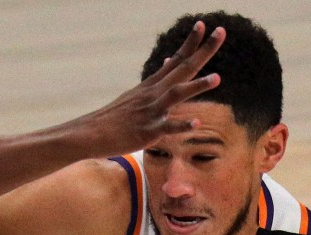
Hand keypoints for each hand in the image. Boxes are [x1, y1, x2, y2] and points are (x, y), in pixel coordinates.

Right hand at [72, 20, 224, 157]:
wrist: (90, 134)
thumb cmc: (114, 117)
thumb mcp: (135, 93)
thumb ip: (156, 80)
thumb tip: (167, 60)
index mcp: (153, 85)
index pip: (176, 59)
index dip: (191, 42)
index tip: (203, 24)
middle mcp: (154, 93)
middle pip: (183, 68)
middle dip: (203, 51)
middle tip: (221, 32)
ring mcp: (151, 111)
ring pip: (177, 94)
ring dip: (197, 86)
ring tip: (217, 78)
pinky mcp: (147, 131)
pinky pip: (168, 127)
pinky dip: (182, 125)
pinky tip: (197, 123)